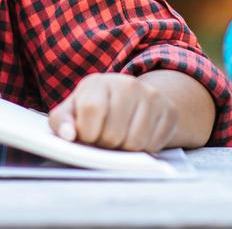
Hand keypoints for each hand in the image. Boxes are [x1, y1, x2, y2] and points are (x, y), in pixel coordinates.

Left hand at [46, 73, 178, 152]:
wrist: (134, 101)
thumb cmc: (96, 109)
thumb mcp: (73, 110)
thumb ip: (62, 121)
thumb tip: (68, 135)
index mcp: (99, 82)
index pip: (92, 109)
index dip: (87, 132)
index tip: (86, 136)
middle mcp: (128, 84)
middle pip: (113, 133)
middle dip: (105, 144)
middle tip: (104, 139)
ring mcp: (151, 97)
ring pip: (135, 142)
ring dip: (124, 149)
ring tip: (119, 139)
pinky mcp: (169, 112)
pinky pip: (153, 145)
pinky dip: (143, 150)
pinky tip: (136, 137)